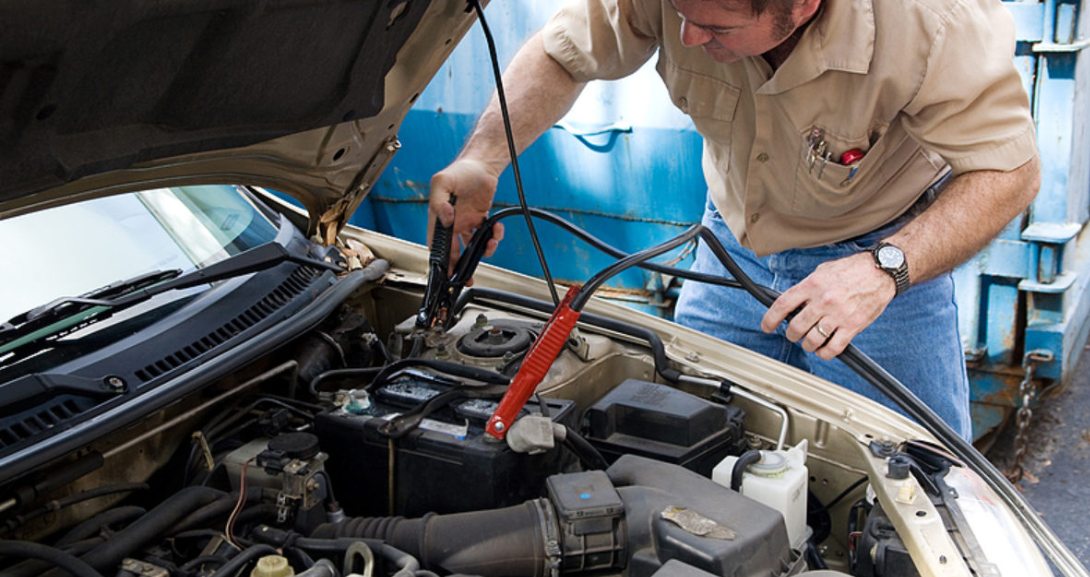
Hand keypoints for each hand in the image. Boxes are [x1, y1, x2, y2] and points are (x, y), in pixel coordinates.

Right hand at [428, 158, 504, 273]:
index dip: (440, 259)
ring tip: (489, 246)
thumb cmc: (460, 170)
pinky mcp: (480, 220)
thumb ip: (439, 200)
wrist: (483, 164)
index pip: (435, 243)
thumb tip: (445, 218)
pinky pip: (486, 235)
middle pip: (452, 251)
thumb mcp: (443, 181)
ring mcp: (466, 222)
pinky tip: (496, 230)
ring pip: (471, 246)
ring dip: (481, 252)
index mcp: (438, 216)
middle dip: (459, 266)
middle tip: (465, 277)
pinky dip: (493, 237)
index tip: (445, 271)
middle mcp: (451, 222)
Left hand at [760, 252, 896, 358]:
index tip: (767, 327)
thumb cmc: (852, 270)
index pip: (782, 305)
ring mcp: (838, 315)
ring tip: (808, 341)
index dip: (770, 319)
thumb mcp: (822, 271)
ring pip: (812, 340)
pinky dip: (824, 353)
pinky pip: (833, 348)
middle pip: (795, 327)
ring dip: (807, 344)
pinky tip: (823, 349)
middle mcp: (823, 301)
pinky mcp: (853, 326)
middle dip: (790, 334)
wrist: (881, 270)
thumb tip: (792, 303)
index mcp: (812, 285)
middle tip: (793, 334)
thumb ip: (807, 287)